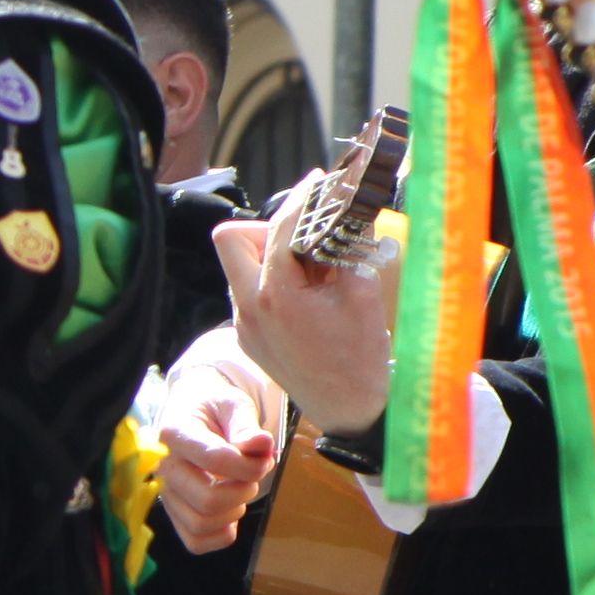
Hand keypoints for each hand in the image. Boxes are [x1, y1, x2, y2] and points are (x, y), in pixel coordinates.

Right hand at [149, 344, 284, 557]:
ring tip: (239, 490)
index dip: (250, 465)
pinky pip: (195, 542)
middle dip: (243, 490)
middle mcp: (163, 466)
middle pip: (207, 499)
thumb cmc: (213, 408)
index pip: (215, 460)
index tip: (264, 456)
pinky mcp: (174, 512)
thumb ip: (246, 425)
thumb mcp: (232, 404)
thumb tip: (262, 445)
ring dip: (232, 512)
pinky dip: (220, 535)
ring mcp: (166, 493)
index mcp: (175, 433)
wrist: (191, 412)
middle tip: (251, 475)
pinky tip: (230, 514)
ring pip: (201, 523)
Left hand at [220, 211, 399, 440]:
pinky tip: (306, 294)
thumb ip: (349, 248)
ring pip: (237, 266)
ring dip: (270, 256)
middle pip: (231, 239)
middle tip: (306, 239)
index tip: (317, 182)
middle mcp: (247, 307)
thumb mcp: (363, 294)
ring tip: (313, 270)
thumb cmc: (361, 357)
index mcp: (276, 294)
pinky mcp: (245, 336)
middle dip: (267, 228)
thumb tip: (347, 212)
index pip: (279, 226)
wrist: (349, 411)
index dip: (301, 198)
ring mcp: (241, 324)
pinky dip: (271, 281)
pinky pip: (246, 292)